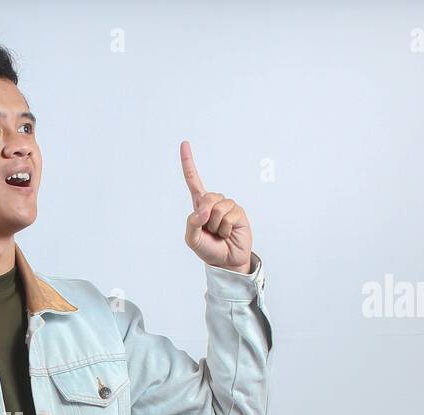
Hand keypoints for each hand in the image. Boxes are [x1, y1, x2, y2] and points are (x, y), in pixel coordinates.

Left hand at [180, 140, 253, 272]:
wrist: (226, 261)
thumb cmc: (208, 249)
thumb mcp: (192, 240)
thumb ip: (192, 224)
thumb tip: (203, 210)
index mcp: (199, 206)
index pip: (193, 181)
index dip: (188, 163)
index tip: (184, 143)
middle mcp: (214, 202)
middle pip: (206, 197)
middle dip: (205, 215)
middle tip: (209, 229)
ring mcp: (227, 206)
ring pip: (218, 208)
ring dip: (217, 225)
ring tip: (220, 233)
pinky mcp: (239, 212)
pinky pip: (229, 216)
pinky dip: (226, 228)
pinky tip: (228, 233)